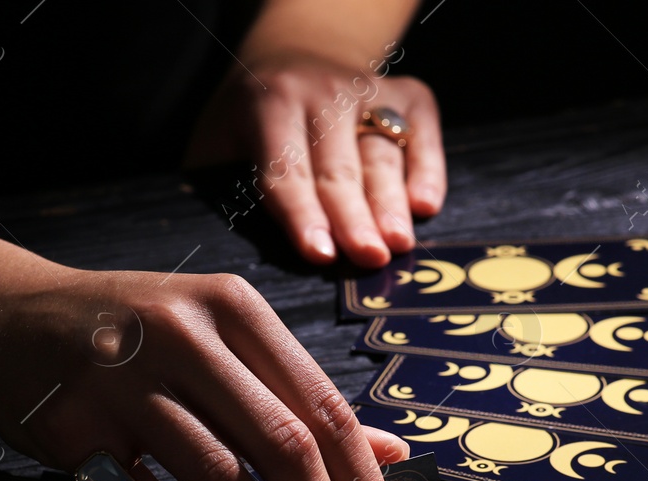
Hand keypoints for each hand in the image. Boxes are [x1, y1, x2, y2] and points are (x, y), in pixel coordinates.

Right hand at [0, 258, 410, 480]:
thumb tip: (389, 454)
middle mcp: (183, 335)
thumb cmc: (128, 334)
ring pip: (218, 477)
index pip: (321, 407)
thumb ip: (296, 393)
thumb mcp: (217, 339)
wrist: (0, 316)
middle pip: (281, 443)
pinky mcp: (74, 427)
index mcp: (232, 310)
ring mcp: (124, 380)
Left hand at [185, 50, 445, 267]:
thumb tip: (224, 247)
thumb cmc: (252, 118)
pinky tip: (426, 206)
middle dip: (355, 217)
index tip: (319, 254)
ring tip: (399, 244)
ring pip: (382, 155)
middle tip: (369, 258)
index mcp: (270, 104)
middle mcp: (324, 93)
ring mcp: (370, 90)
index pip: (287, 169)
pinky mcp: (409, 94)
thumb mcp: (218, 137)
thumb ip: (220, 182)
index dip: (302, 215)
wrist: (299, 54)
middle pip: (340, 168)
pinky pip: (423, 133)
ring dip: (391, 202)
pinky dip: (429, 168)